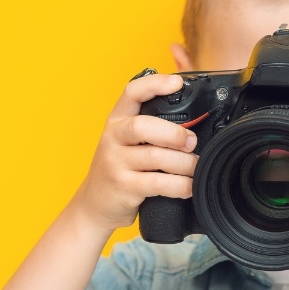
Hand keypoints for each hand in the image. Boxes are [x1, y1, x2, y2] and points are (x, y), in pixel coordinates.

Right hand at [72, 73, 198, 231]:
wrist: (94, 206)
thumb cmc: (118, 171)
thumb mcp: (125, 143)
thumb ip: (150, 130)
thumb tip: (193, 126)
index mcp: (116, 121)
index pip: (132, 93)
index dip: (154, 84)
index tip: (177, 83)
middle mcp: (113, 139)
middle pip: (143, 126)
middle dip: (174, 133)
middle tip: (192, 143)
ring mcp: (115, 163)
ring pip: (155, 157)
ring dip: (184, 163)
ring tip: (195, 167)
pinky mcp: (124, 187)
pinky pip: (157, 183)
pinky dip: (180, 185)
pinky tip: (188, 187)